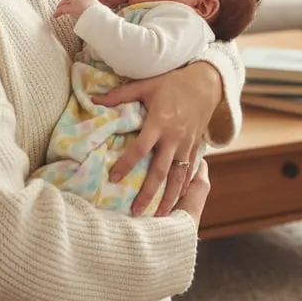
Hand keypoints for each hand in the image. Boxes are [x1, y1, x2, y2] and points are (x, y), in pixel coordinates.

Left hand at [53, 0, 98, 19]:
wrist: (100, 18)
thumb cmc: (102, 17)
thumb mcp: (100, 11)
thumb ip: (96, 12)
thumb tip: (96, 17)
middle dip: (65, 0)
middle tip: (61, 5)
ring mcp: (77, 2)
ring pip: (65, 2)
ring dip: (60, 6)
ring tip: (57, 10)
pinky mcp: (72, 8)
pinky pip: (62, 9)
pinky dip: (57, 12)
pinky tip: (55, 16)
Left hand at [92, 62, 221, 216]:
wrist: (207, 82)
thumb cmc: (173, 82)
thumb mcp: (147, 85)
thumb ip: (121, 95)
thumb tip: (94, 99)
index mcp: (159, 122)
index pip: (140, 148)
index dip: (126, 163)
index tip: (113, 178)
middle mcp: (174, 137)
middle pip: (160, 170)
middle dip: (148, 193)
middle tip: (136, 212)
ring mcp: (187, 144)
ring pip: (178, 177)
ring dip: (169, 198)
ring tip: (159, 217)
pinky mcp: (197, 146)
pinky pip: (190, 171)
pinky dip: (184, 187)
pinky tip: (177, 201)